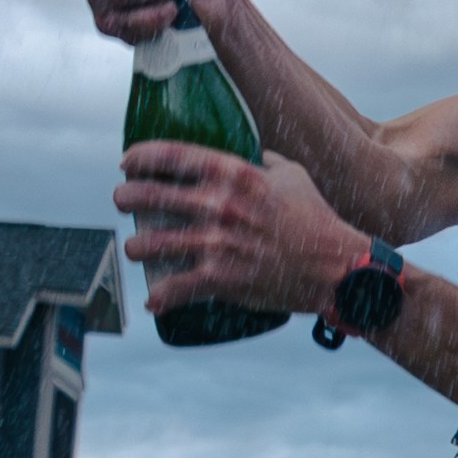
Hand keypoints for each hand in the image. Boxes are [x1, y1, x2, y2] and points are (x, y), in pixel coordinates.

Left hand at [116, 144, 360, 319]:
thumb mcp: (293, 176)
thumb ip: (266, 162)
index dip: (142, 157)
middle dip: (127, 198)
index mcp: (234, 174)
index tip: (127, 162)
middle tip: (122, 201)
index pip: (173, 156)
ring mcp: (216, 243)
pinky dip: (159, 298)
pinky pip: (175, 288)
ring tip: (135, 249)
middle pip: (151, 195)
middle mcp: (219, 205)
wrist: (335, 268)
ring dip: (136, 247)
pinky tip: (152, 302)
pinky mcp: (220, 278)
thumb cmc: (317, 220)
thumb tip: (253, 155)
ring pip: (152, 243)